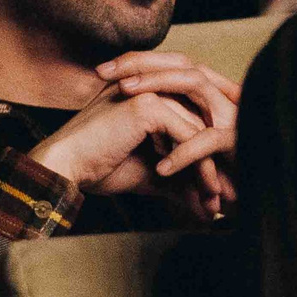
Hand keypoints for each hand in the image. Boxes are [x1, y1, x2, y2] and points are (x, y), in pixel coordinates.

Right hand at [32, 52, 239, 218]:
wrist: (66, 166)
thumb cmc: (99, 167)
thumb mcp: (152, 176)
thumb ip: (181, 184)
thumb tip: (208, 210)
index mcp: (151, 94)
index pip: (195, 118)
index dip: (210, 154)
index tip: (220, 190)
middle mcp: (153, 87)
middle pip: (203, 122)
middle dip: (219, 162)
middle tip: (231, 198)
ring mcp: (151, 92)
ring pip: (201, 131)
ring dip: (213, 170)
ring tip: (218, 203)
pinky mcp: (149, 106)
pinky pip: (190, 137)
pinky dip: (200, 167)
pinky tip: (204, 193)